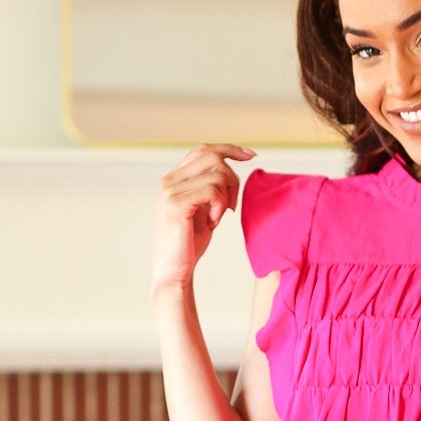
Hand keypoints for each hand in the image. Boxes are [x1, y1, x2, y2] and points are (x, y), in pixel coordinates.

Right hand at [151, 142, 256, 296]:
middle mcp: (169, 180)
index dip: (230, 149)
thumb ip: (210, 189)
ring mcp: (170, 191)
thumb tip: (230, 170)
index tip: (251, 156)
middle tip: (232, 205)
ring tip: (217, 218)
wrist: (173, 272)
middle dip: (232, 178)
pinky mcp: (176, 204)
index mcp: (174, 178)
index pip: (203, 150)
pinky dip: (219, 206)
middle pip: (212, 156)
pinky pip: (212, 191)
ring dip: (226, 197)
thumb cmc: (189, 245)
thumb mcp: (203, 209)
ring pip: (216, 174)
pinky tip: (213, 222)